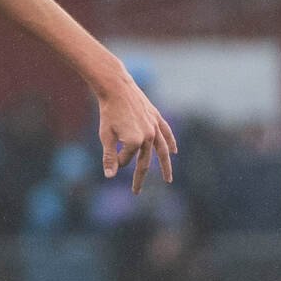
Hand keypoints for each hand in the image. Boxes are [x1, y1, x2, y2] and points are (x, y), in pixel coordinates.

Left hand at [97, 75, 176, 192]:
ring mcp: (155, 127)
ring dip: (165, 166)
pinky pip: (167, 134)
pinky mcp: (157, 118)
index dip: (116, 159)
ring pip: (163, 151)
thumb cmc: (108, 112)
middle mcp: (148, 136)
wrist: (117, 88)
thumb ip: (109, 157)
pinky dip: (171, 143)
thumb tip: (110, 176)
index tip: (110, 151)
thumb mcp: (105, 136)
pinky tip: (174, 152)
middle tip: (136, 192)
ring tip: (168, 179)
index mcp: (135, 141)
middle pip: (145, 162)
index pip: (126, 159)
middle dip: (139, 177)